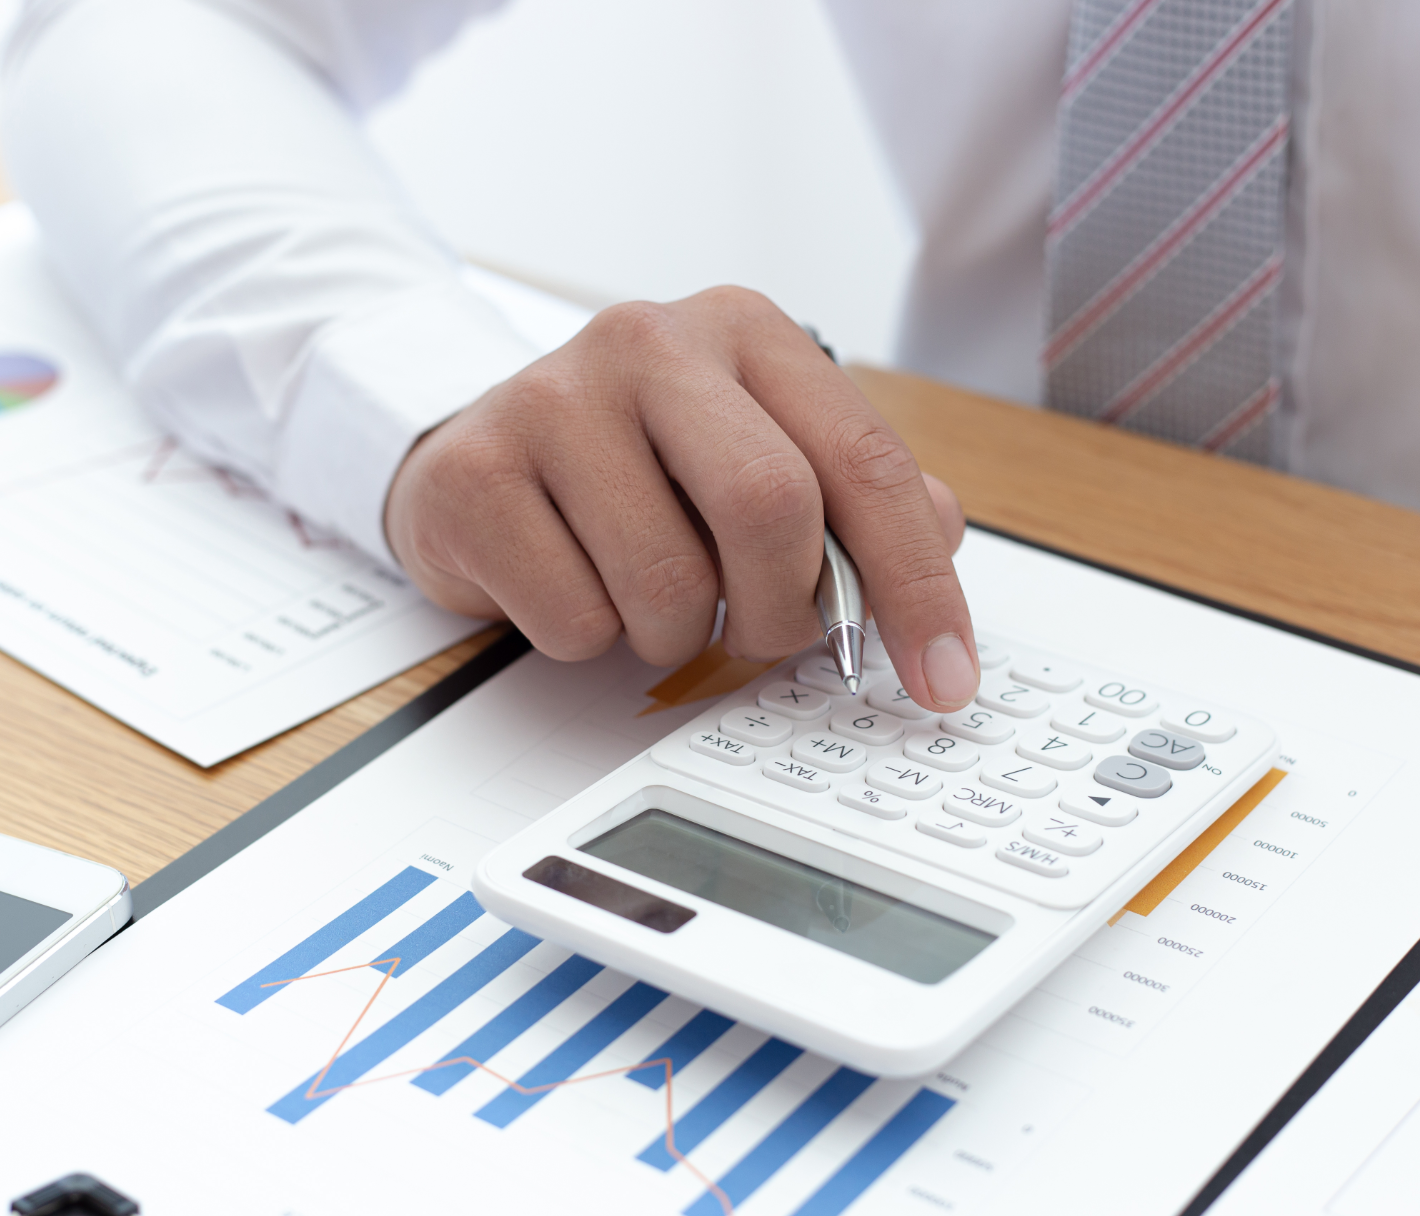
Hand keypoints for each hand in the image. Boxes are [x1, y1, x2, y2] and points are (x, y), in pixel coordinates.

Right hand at [382, 287, 978, 710]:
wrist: (477, 455)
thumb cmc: (635, 466)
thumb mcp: (753, 454)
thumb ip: (853, 495)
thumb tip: (941, 536)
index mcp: (744, 331)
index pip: (864, 462)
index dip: (917, 586)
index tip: (944, 679)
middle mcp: (650, 341)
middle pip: (769, 506)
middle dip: (782, 611)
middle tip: (764, 639)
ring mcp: (552, 398)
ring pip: (668, 584)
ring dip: (676, 634)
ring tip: (648, 596)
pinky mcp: (475, 471)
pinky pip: (575, 620)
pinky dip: (590, 640)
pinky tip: (572, 584)